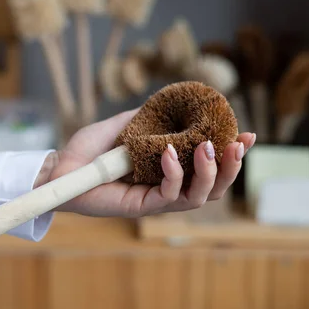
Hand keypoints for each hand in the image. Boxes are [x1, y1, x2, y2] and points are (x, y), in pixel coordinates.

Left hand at [37, 109, 255, 216]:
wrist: (60, 168)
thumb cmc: (89, 150)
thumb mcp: (125, 125)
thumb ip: (150, 117)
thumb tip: (175, 100)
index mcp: (170, 170)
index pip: (209, 167)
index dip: (232, 153)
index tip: (247, 134)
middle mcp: (168, 188)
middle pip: (214, 186)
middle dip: (231, 166)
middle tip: (238, 143)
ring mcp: (156, 200)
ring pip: (199, 195)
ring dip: (210, 171)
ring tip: (208, 147)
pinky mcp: (141, 207)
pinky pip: (168, 195)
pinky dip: (174, 173)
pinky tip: (168, 152)